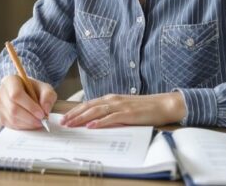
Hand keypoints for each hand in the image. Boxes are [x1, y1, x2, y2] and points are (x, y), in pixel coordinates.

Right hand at [0, 75, 56, 129]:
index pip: (16, 94)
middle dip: (30, 117)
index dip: (29, 106)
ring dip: (27, 123)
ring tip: (38, 122)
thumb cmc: (35, 90)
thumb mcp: (45, 88)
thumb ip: (48, 96)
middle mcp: (1, 92)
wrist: (27, 94)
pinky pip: (11, 125)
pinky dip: (23, 126)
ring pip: (12, 118)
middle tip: (42, 121)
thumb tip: (45, 110)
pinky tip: (31, 123)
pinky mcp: (0, 116)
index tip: (41, 114)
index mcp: (10, 80)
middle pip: (13, 108)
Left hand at [60, 92, 186, 128]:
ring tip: (71, 124)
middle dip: (74, 115)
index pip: (88, 104)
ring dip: (82, 118)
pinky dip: (99, 122)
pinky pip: (110, 118)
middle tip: (63, 122)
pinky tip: (91, 126)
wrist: (162, 105)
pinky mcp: (128, 114)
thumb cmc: (144, 108)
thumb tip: (96, 121)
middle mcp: (113, 100)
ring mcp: (120, 106)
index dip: (75, 110)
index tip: (65, 117)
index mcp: (111, 98)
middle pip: (89, 106)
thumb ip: (110, 112)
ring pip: (96, 111)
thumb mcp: (123, 108)